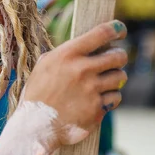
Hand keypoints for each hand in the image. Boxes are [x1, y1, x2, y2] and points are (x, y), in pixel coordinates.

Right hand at [24, 21, 126, 146]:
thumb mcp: (44, 65)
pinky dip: (110, 99)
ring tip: (104, 83)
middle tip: (114, 61)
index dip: (117, 29)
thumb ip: (66, 54)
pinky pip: (115, 98)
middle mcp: (82, 70)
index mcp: (68, 54)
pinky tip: (99, 100)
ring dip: (116, 79)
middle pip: (118, 56)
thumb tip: (87, 45)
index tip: (120, 31)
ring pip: (120, 77)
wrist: (34, 126)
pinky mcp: (97, 109)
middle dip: (119, 57)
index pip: (102, 33)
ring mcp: (91, 90)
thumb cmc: (37, 94)